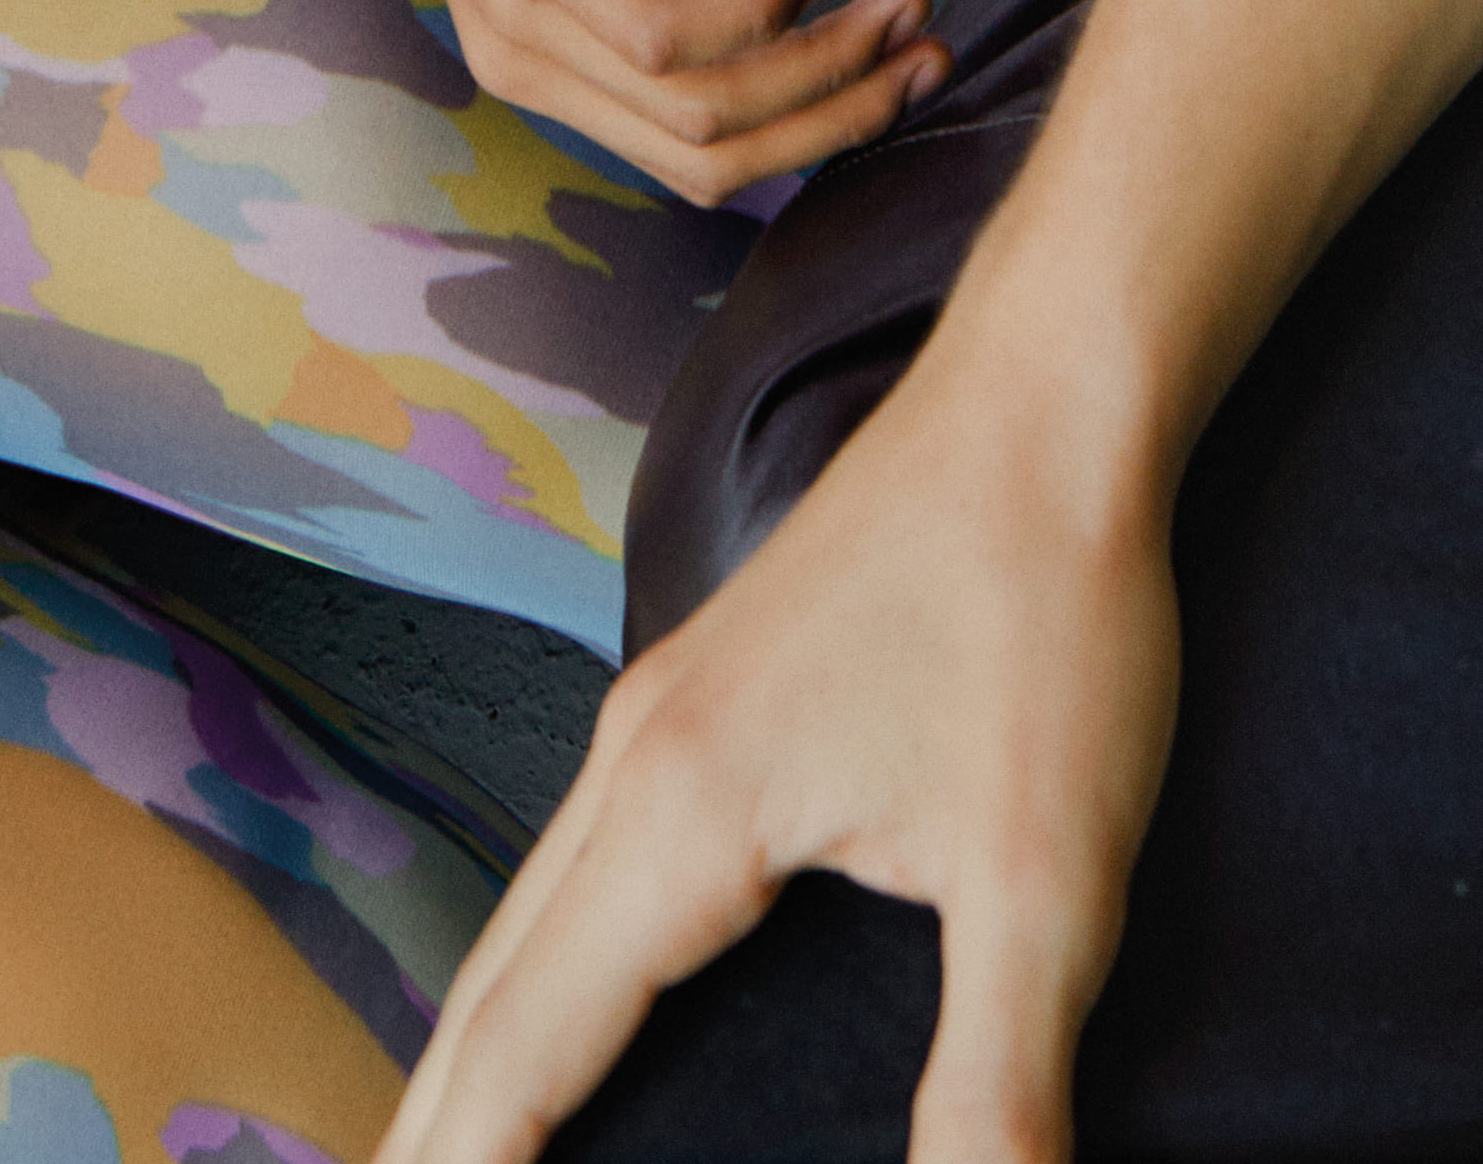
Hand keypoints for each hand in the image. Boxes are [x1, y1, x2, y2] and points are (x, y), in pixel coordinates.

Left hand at [329, 0, 938, 202]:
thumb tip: (795, 31)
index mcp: (544, 64)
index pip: (698, 156)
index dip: (816, 132)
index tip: (909, 72)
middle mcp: (520, 64)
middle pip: (710, 157)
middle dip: (839, 115)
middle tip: (927, 53)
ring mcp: (517, 11)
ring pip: (701, 108)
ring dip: (824, 62)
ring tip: (895, 4)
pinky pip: (660, 33)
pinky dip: (754, 16)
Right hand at [383, 344, 1178, 1163]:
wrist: (1051, 395)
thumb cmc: (1048, 610)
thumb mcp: (1049, 876)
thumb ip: (997, 1080)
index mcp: (682, 812)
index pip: (526, 1045)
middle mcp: (637, 761)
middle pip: (488, 987)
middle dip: (431, 1131)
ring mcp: (663, 715)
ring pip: (526, 920)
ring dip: (480, 1049)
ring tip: (449, 1154)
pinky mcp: (710, 695)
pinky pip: (582, 866)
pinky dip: (542, 968)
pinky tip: (578, 1003)